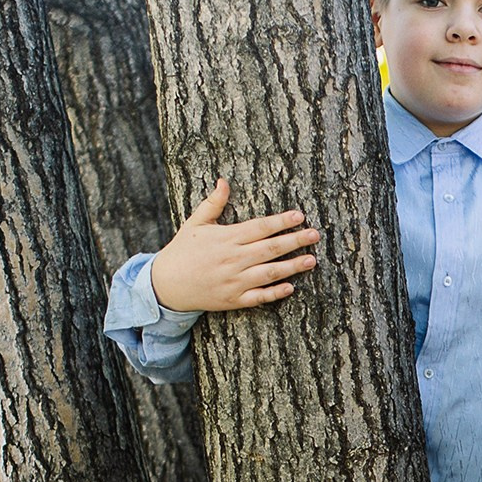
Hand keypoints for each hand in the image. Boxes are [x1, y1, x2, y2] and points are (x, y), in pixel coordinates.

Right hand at [150, 179, 319, 311]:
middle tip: (315, 234)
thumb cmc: (183, 250)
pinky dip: (275, 293)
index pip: (260, 227)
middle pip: (270, 249)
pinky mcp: (234, 299)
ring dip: (292, 267)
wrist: (166, 284)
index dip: (281, 221)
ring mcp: (234, 281)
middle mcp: (233, 259)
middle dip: (295, 241)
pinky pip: (259, 297)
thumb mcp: (195, 223)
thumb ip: (213, 203)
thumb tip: (224, 181)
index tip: (300, 216)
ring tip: (311, 259)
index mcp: (226, 238)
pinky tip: (291, 287)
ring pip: (269, 273)